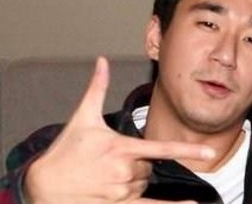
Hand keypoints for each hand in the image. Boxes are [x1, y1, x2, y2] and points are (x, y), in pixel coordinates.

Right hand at [24, 57, 215, 203]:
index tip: (209, 152)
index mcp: (120, 148)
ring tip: (107, 176)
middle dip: (138, 164)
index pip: (161, 148)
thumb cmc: (63, 151)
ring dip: (134, 181)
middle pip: (150, 167)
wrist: (42, 186)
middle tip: (112, 161)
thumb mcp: (82, 117)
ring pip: (144, 185)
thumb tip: (102, 61)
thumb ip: (98, 88)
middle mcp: (124, 172)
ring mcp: (120, 192)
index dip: (187, 150)